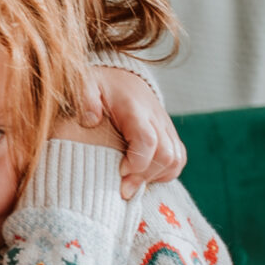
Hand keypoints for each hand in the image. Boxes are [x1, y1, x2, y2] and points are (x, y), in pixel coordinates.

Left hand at [78, 66, 185, 198]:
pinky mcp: (170, 135)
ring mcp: (166, 128)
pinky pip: (178, 158)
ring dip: (156, 177)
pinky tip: (143, 177)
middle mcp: (156, 119)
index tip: (120, 172)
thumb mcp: (86, 85)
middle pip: (166, 155)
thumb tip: (90, 121)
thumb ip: (86, 100)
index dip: (137, 162)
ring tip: (133, 184)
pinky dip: (165, 173)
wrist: (121, 76)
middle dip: (145, 176)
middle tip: (123, 188)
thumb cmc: (101, 85)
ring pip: (176, 160)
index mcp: (135, 109)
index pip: (148, 140)